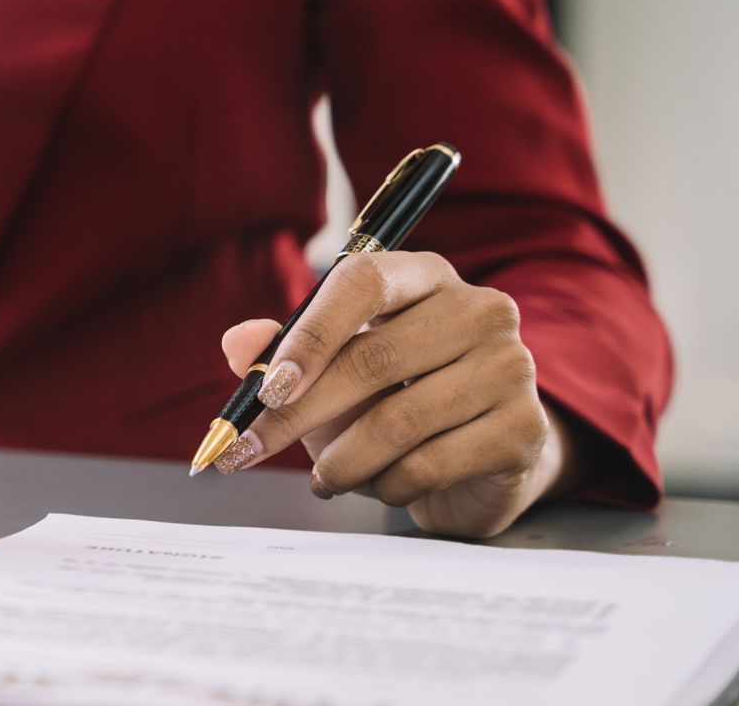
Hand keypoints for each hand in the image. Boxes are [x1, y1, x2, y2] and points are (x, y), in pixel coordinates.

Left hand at [216, 251, 576, 537]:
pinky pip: (430, 465)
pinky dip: (386, 486)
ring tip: (327, 476)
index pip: (363, 280)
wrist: (483, 458)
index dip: (310, 334)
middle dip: (297, 415)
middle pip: (372, 359)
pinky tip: (379, 486)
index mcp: (424, 276)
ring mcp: (511, 367)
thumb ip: (280, 353)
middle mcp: (479, 309)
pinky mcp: (525, 428)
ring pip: (398, 422)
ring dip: (343, 461)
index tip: (266, 387)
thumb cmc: (396, 401)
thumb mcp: (332, 371)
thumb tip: (237, 344)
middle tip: (249, 450)